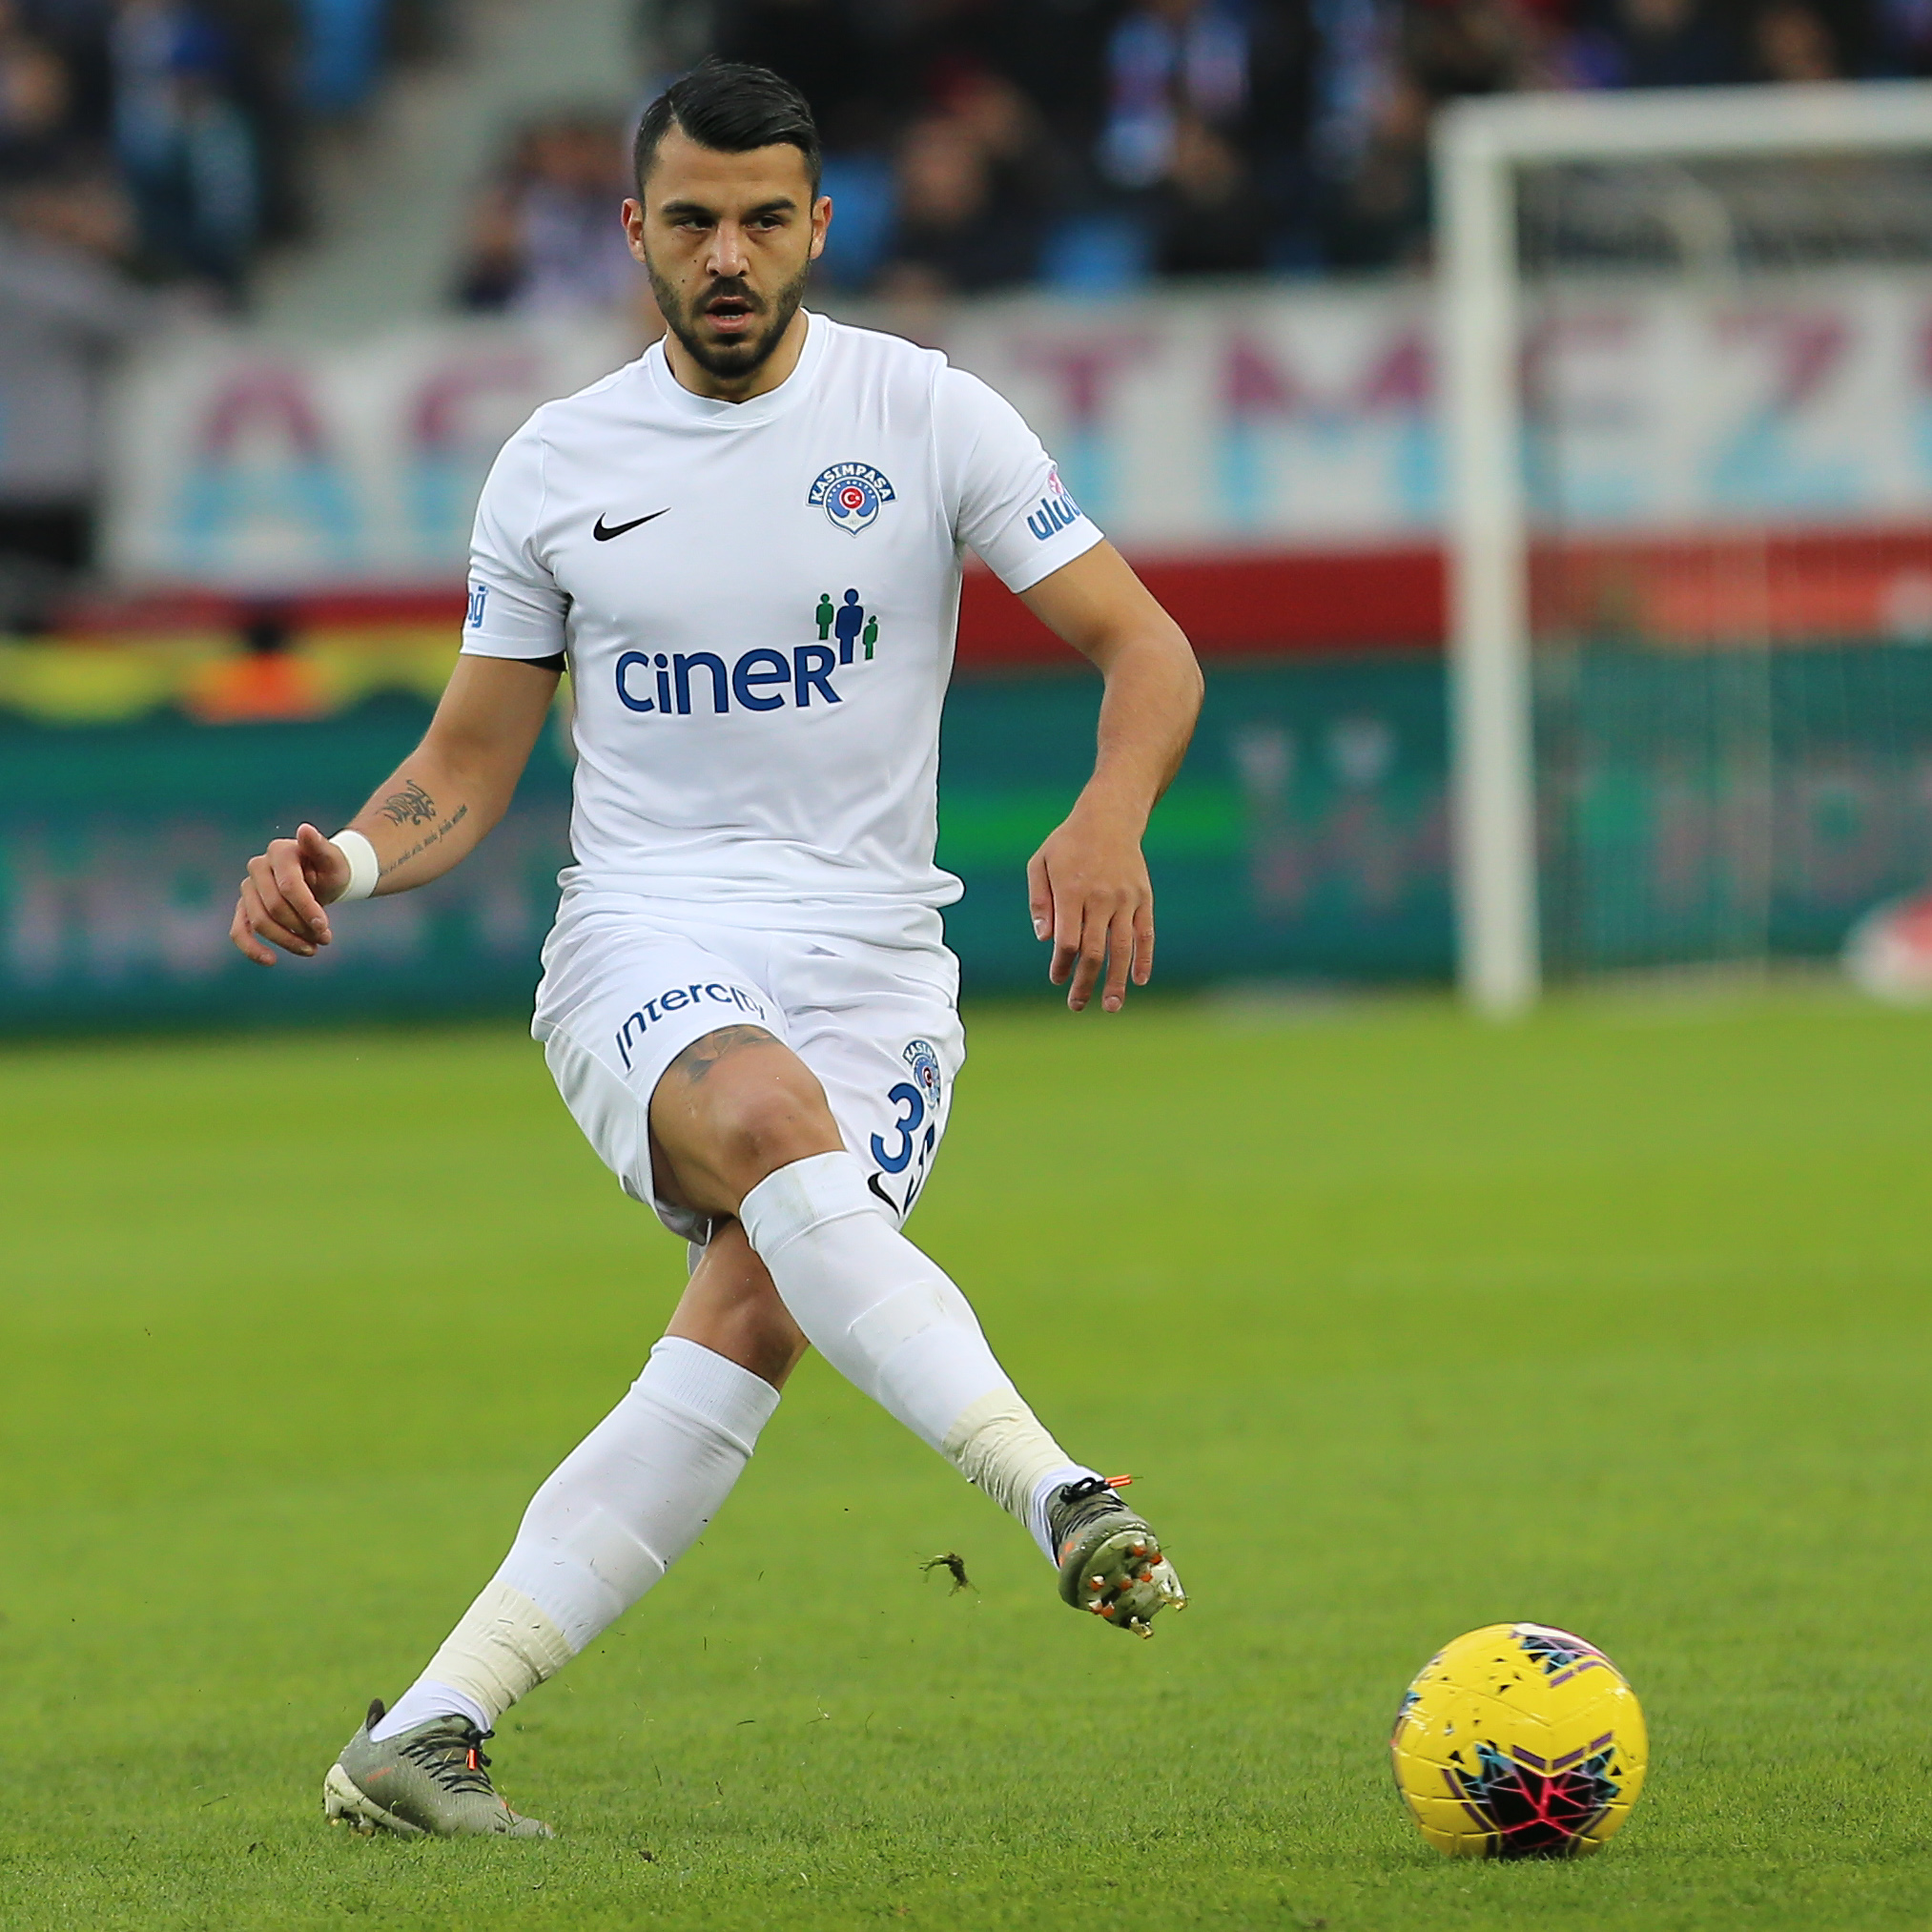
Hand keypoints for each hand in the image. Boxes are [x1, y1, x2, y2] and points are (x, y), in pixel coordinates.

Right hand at [230, 822, 350, 965]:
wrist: (322, 878)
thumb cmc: (330, 869)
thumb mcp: (334, 860)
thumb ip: (321, 847)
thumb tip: (305, 830)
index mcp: (279, 851)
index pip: (289, 887)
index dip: (307, 910)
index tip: (325, 929)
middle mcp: (257, 866)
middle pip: (275, 907)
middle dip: (301, 928)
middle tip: (325, 939)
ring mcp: (248, 887)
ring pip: (259, 921)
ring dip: (287, 940)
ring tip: (313, 949)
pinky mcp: (245, 906)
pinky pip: (239, 930)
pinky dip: (252, 948)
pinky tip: (270, 960)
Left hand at [1026, 805, 1154, 1012]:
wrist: (1110, 818)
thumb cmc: (1068, 844)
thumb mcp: (1040, 863)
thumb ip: (1040, 902)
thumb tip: (1044, 939)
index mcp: (1072, 891)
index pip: (1067, 941)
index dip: (1061, 965)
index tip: (1057, 978)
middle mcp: (1101, 898)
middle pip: (1094, 951)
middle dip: (1085, 982)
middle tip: (1076, 1005)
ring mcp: (1125, 900)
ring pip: (1122, 949)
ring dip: (1117, 981)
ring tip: (1111, 1006)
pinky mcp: (1143, 898)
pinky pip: (1146, 934)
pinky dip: (1144, 959)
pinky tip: (1139, 980)